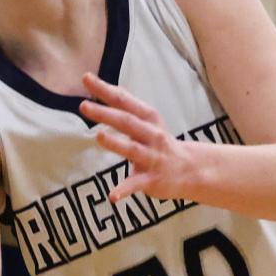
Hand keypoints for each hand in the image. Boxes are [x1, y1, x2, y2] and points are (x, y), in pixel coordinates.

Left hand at [80, 73, 199, 201]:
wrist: (192, 170)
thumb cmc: (162, 144)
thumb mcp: (149, 122)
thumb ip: (129, 108)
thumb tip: (107, 88)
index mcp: (148, 119)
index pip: (124, 101)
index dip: (105, 90)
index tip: (86, 78)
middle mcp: (151, 136)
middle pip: (127, 122)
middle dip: (106, 113)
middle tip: (84, 106)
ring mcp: (153, 158)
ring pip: (133, 149)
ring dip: (116, 143)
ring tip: (99, 136)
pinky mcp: (152, 180)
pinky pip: (136, 185)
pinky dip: (124, 190)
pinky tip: (111, 197)